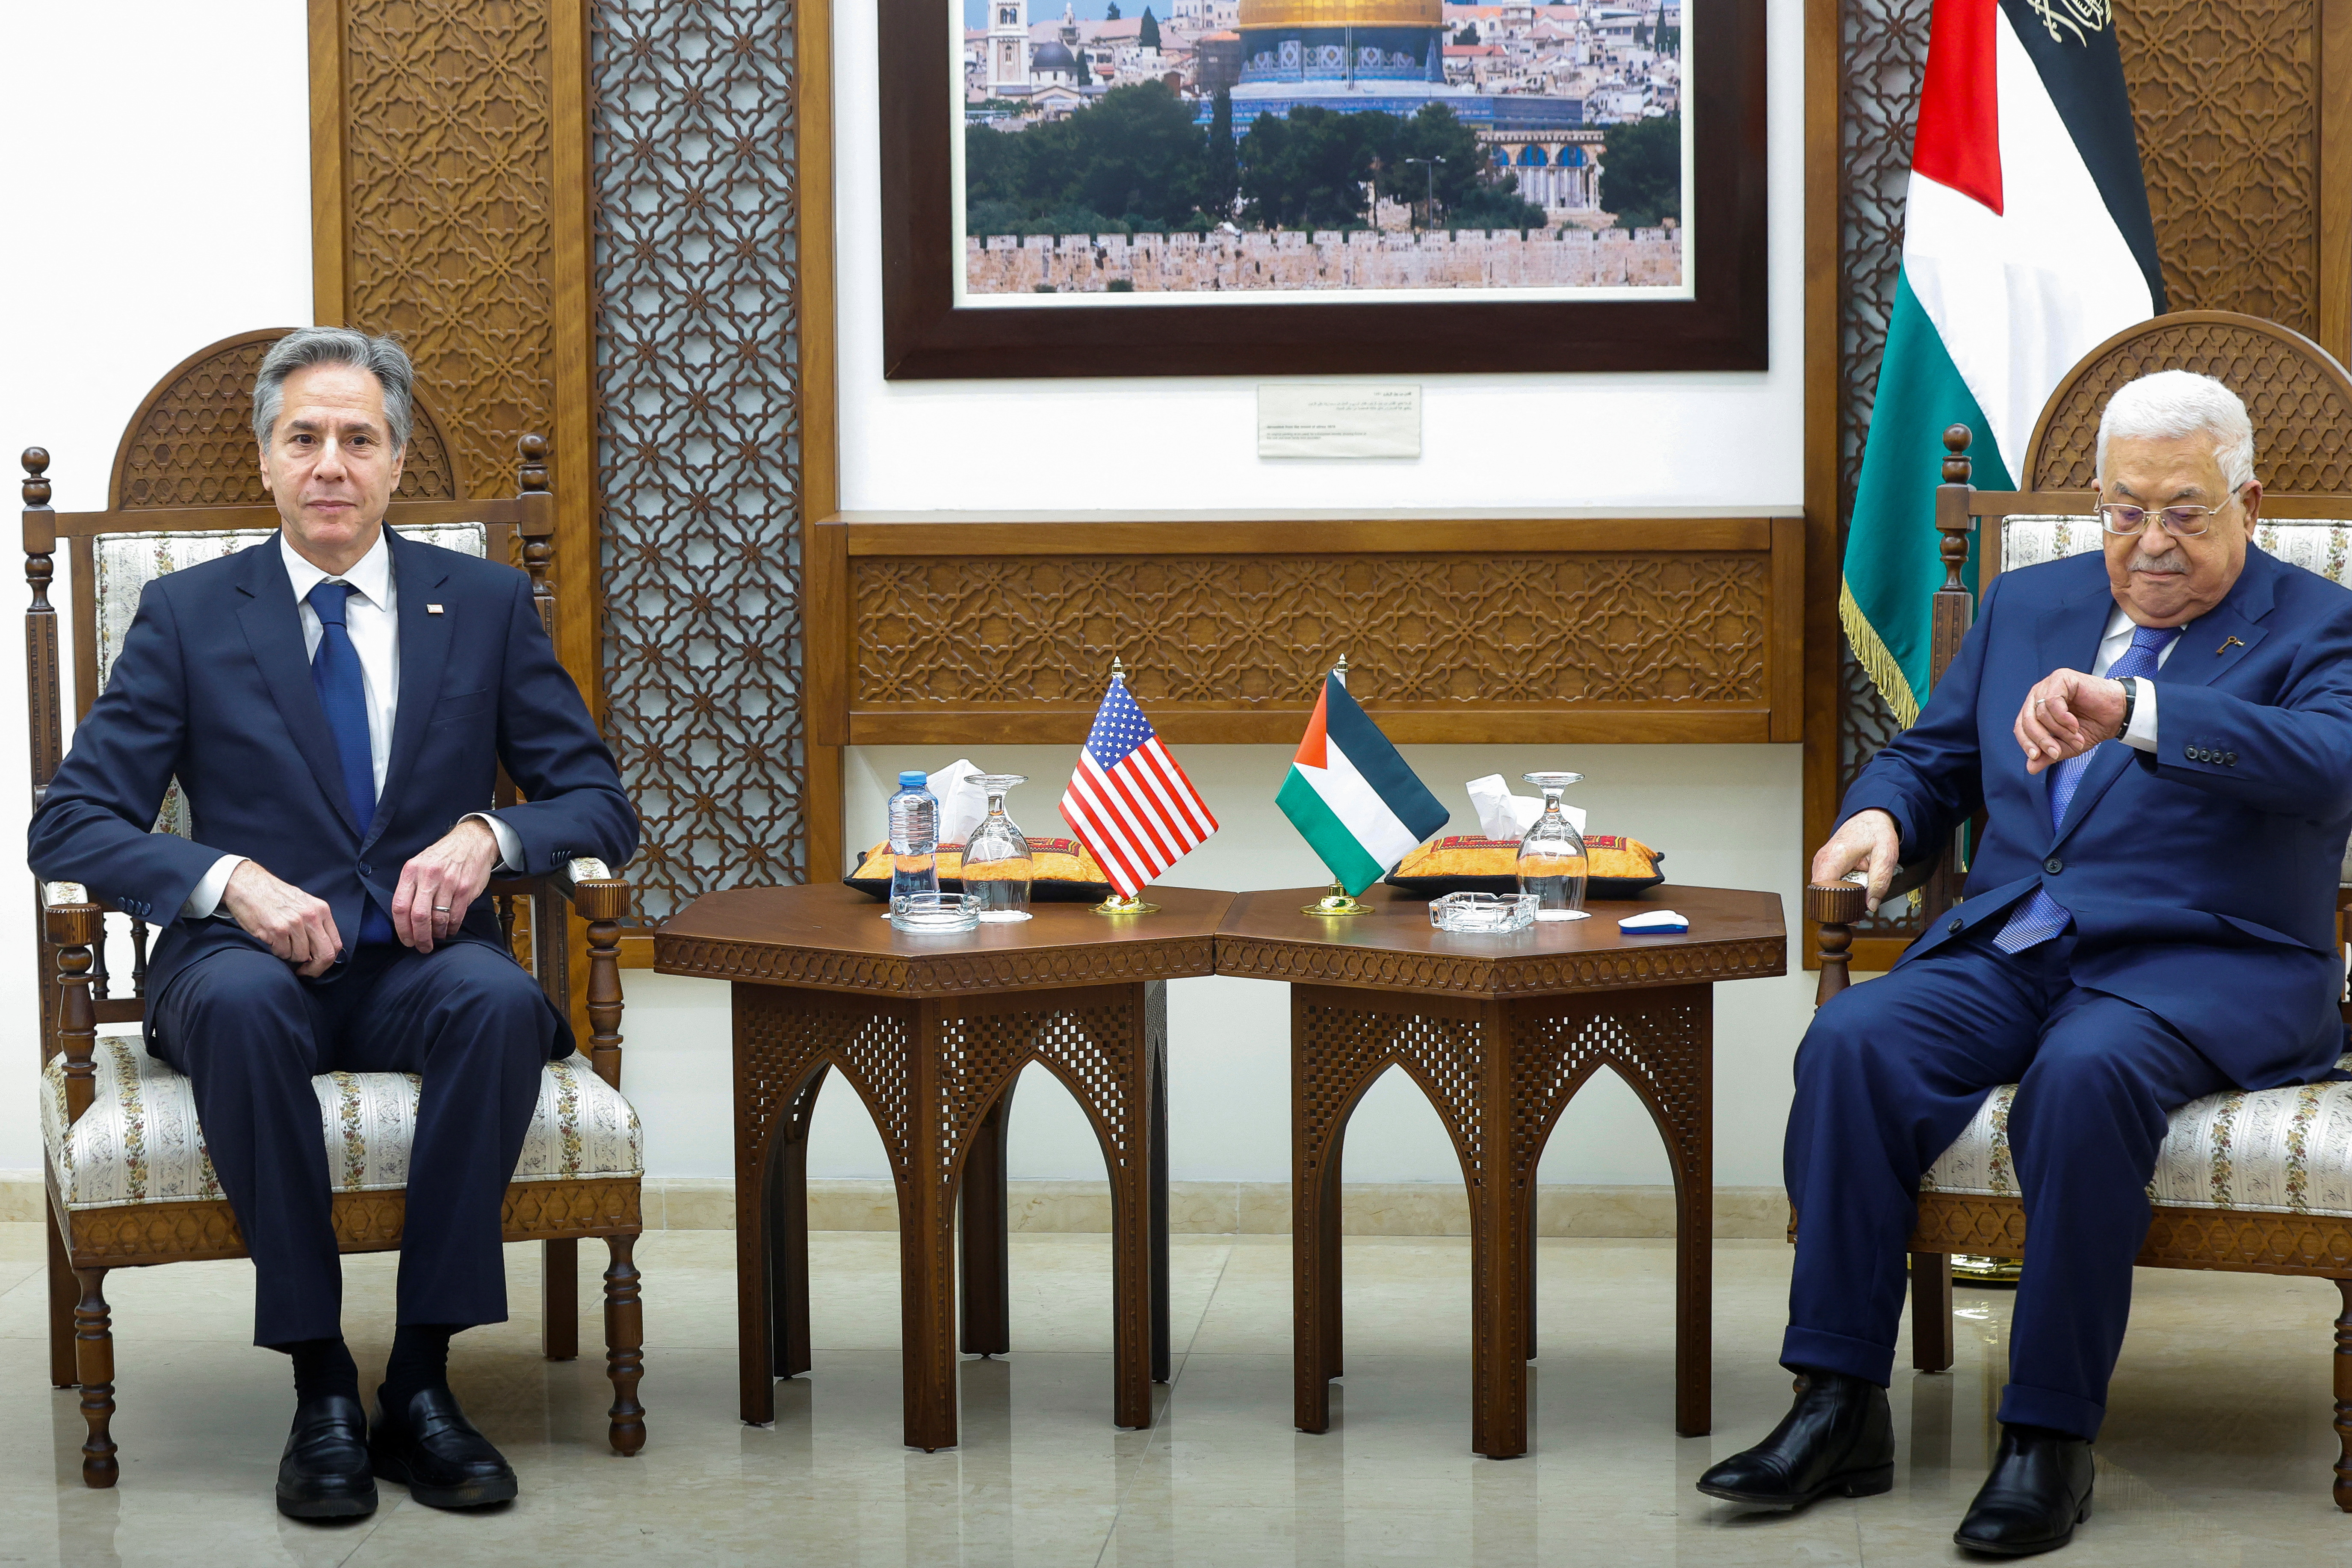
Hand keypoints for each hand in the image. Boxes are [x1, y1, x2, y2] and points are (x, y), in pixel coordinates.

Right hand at [221, 861, 342, 977]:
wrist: (248, 884)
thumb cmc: (275, 897)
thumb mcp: (304, 904)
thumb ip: (315, 924)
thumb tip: (320, 951)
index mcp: (321, 910)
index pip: (336, 944)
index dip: (327, 961)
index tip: (316, 965)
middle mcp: (311, 916)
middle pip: (325, 955)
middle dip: (315, 969)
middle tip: (303, 971)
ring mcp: (294, 923)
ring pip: (301, 956)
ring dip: (291, 956)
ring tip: (281, 944)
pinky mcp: (277, 929)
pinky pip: (283, 953)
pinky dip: (278, 952)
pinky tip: (272, 940)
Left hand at [390, 818, 499, 952]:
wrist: (472, 841)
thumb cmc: (443, 856)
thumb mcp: (420, 863)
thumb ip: (411, 886)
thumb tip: (405, 917)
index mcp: (412, 870)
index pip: (400, 906)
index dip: (401, 929)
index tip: (406, 940)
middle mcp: (429, 876)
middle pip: (418, 916)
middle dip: (419, 937)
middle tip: (422, 946)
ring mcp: (449, 882)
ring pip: (438, 919)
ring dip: (436, 934)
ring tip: (436, 938)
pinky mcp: (465, 889)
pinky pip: (456, 916)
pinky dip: (451, 928)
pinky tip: (449, 930)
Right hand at [1810, 808, 1900, 912]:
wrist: (1870, 817)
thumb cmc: (1876, 832)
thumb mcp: (1886, 855)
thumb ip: (1880, 881)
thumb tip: (1871, 905)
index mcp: (1835, 855)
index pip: (1823, 887)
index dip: (1835, 904)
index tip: (1850, 913)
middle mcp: (1822, 859)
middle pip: (1822, 892)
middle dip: (1839, 903)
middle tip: (1858, 906)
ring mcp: (1820, 861)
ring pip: (1823, 890)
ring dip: (1840, 895)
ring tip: (1858, 891)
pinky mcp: (1823, 864)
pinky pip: (1826, 883)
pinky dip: (1839, 888)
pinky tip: (1852, 884)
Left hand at [2015, 668, 2127, 774]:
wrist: (2118, 714)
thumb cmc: (2092, 726)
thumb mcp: (2067, 746)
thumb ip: (2048, 755)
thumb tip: (2030, 768)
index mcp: (2036, 708)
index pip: (2021, 727)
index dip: (2026, 743)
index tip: (2036, 757)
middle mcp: (2039, 695)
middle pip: (2027, 721)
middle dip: (2042, 740)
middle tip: (2056, 751)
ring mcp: (2049, 685)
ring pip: (2041, 713)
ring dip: (2059, 731)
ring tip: (2076, 736)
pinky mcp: (2061, 678)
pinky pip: (2053, 701)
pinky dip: (2063, 718)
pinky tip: (2074, 724)